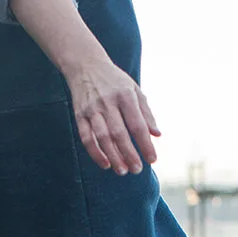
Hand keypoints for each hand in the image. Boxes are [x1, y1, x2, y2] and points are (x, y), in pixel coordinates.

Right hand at [65, 57, 160, 174]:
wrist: (85, 65)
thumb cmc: (115, 81)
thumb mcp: (135, 90)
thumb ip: (146, 113)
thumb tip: (157, 135)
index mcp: (126, 96)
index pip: (137, 125)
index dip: (145, 144)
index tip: (152, 160)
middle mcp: (108, 102)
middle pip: (119, 133)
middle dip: (129, 154)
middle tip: (137, 170)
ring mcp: (92, 109)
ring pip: (102, 137)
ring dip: (113, 156)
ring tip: (123, 171)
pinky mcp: (80, 115)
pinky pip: (86, 137)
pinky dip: (95, 152)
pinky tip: (105, 164)